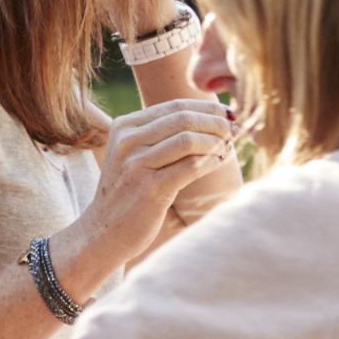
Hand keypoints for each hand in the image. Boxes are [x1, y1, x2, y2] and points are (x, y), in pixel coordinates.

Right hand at [60, 96, 237, 287]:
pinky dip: (211, 161)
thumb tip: (210, 117)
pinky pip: (191, 167)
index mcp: (125, 126)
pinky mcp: (150, 189)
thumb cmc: (129, 192)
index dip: (207, 108)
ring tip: (228, 146)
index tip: (228, 114)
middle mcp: (128, 141)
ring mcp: (137, 164)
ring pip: (189, 140)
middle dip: (216, 122)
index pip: (175, 105)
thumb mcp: (135, 155)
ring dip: (216, 141)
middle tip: (234, 129)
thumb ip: (162, 135)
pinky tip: (220, 161)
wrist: (103, 232)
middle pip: (184, 118)